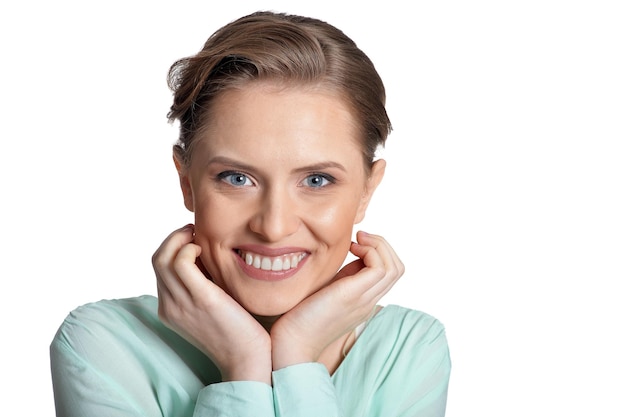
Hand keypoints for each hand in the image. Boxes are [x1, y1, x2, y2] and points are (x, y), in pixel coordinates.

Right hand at [153, 224, 271, 383]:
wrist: (246, 359)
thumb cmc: (236, 330)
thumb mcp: (211, 305)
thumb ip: (202, 284)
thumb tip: (204, 256)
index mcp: (169, 308)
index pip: (160, 268)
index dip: (174, 247)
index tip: (193, 239)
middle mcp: (169, 306)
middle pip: (157, 259)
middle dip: (174, 238)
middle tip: (195, 232)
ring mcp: (181, 304)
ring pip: (163, 258)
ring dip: (181, 239)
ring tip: (199, 238)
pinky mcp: (200, 299)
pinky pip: (180, 263)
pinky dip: (189, 248)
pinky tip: (205, 251)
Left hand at [270, 231, 403, 369]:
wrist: (291, 342)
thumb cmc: (299, 316)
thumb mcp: (326, 290)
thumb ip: (341, 276)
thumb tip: (350, 253)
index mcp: (363, 300)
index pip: (389, 273)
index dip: (378, 252)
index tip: (355, 244)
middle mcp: (368, 301)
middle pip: (397, 268)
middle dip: (382, 245)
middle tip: (359, 238)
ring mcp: (363, 300)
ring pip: (394, 267)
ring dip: (378, 245)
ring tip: (357, 241)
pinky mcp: (352, 296)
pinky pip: (380, 268)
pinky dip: (370, 251)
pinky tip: (351, 249)